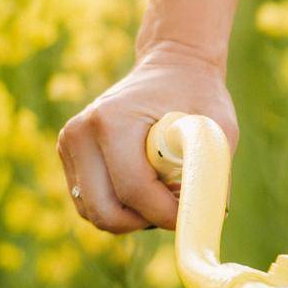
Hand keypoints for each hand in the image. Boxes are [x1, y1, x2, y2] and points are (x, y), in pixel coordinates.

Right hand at [57, 41, 237, 232]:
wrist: (172, 66)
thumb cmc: (199, 95)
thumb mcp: (218, 128)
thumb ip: (212, 171)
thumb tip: (205, 217)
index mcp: (112, 121)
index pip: (134, 189)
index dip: (166, 213)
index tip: (193, 212)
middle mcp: (80, 133)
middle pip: (105, 211)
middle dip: (145, 221)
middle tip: (176, 207)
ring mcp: (69, 144)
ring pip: (94, 213)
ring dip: (133, 217)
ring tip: (165, 191)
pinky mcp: (69, 155)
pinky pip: (91, 202)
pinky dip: (120, 207)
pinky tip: (148, 187)